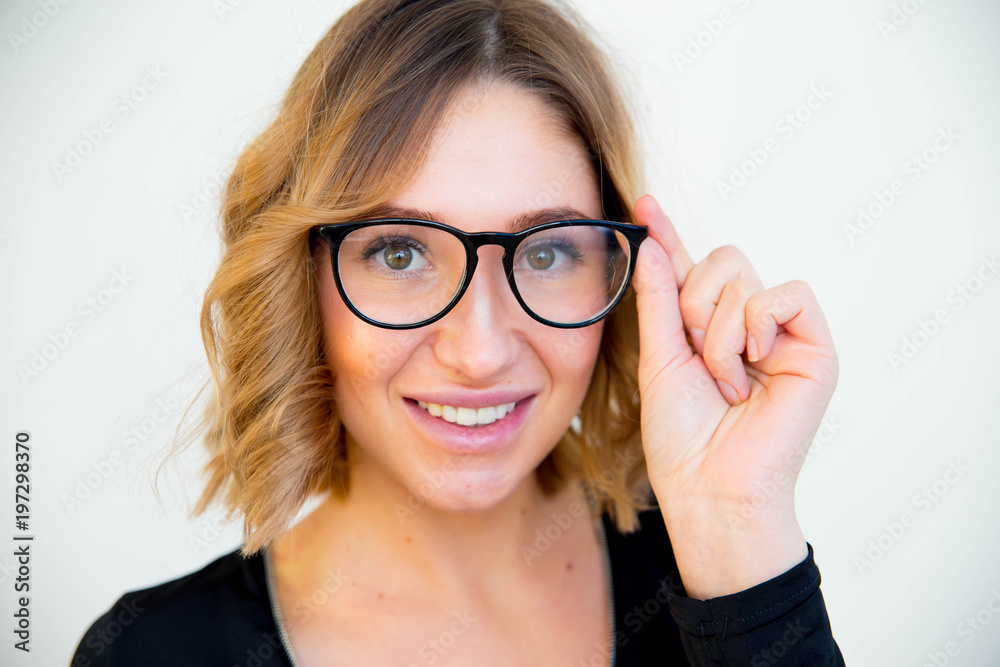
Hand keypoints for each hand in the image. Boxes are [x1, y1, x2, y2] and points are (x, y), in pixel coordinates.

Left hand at [630, 194, 838, 597]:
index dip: (667, 235)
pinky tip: (754, 366)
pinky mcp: (815, 347)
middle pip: (722, 260)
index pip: (688, 268)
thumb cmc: (681, 436)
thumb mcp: (658, 358)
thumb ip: (658, 298)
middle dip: (695, 306)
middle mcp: (746, 325)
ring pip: (745, 278)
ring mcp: (782, 334)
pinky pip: (788, 294)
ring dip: (719, 334)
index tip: (642, 204)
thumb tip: (652, 241)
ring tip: (725, 382)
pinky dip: (758, 327)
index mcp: (706, 328)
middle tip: (698, 360)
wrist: (710, 486)